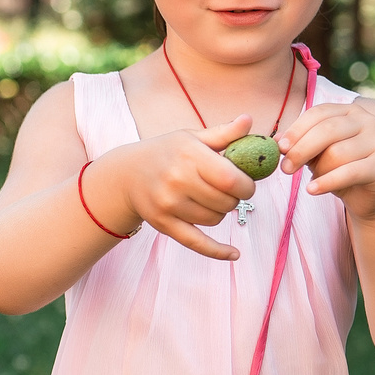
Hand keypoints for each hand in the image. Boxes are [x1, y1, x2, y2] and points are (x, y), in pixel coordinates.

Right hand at [90, 117, 262, 261]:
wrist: (126, 175)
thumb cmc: (166, 153)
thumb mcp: (191, 138)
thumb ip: (223, 133)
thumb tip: (248, 121)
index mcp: (189, 155)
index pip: (231, 179)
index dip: (247, 185)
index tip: (246, 184)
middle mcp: (177, 180)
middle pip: (226, 202)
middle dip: (235, 198)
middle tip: (226, 191)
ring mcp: (169, 205)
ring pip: (215, 219)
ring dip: (220, 212)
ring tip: (210, 200)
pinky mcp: (163, 224)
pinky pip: (197, 243)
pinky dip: (218, 251)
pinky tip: (234, 253)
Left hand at [275, 101, 374, 219]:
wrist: (371, 197)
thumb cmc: (340, 169)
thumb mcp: (318, 153)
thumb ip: (301, 144)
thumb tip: (275, 141)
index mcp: (351, 111)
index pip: (319, 113)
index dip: (296, 129)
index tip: (279, 147)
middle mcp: (369, 121)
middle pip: (327, 130)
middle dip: (301, 149)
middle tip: (285, 168)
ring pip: (337, 153)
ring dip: (318, 170)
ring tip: (313, 182)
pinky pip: (349, 172)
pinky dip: (327, 182)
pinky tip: (312, 190)